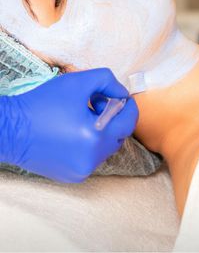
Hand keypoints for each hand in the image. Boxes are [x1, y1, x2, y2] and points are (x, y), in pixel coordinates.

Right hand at [0, 68, 137, 181]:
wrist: (10, 129)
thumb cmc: (42, 103)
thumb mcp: (77, 82)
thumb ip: (107, 81)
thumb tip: (121, 94)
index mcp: (96, 137)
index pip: (128, 122)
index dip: (128, 106)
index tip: (120, 97)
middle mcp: (92, 160)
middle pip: (118, 136)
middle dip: (113, 117)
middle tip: (94, 104)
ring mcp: (82, 171)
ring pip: (105, 148)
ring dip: (102, 131)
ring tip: (81, 117)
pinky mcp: (72, 176)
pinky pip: (92, 158)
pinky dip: (90, 144)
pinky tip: (73, 133)